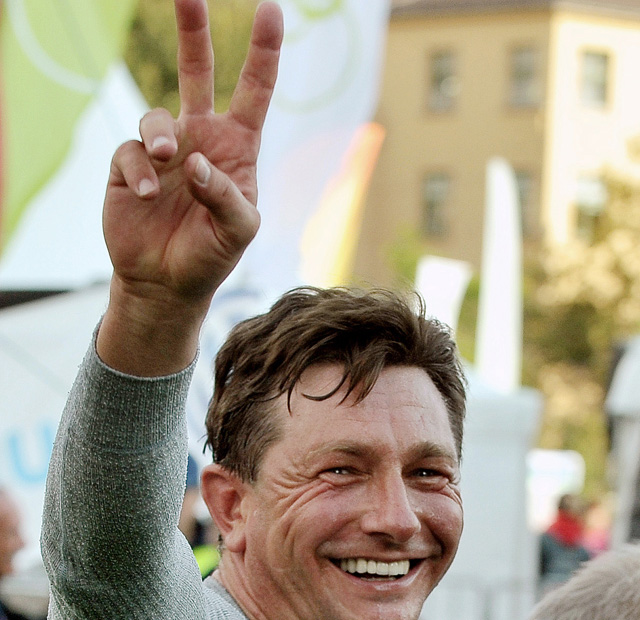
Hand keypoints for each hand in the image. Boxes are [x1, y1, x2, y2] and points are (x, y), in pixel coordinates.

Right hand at [98, 0, 282, 374]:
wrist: (167, 282)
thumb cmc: (211, 255)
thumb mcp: (238, 230)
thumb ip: (226, 194)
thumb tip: (194, 161)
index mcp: (236, 149)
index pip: (253, 94)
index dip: (262, 54)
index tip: (271, 12)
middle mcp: (200, 141)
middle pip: (197, 74)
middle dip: (194, 32)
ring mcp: (163, 153)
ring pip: (155, 116)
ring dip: (160, 136)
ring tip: (167, 161)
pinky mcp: (128, 167)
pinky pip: (129, 151)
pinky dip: (137, 170)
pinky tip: (144, 195)